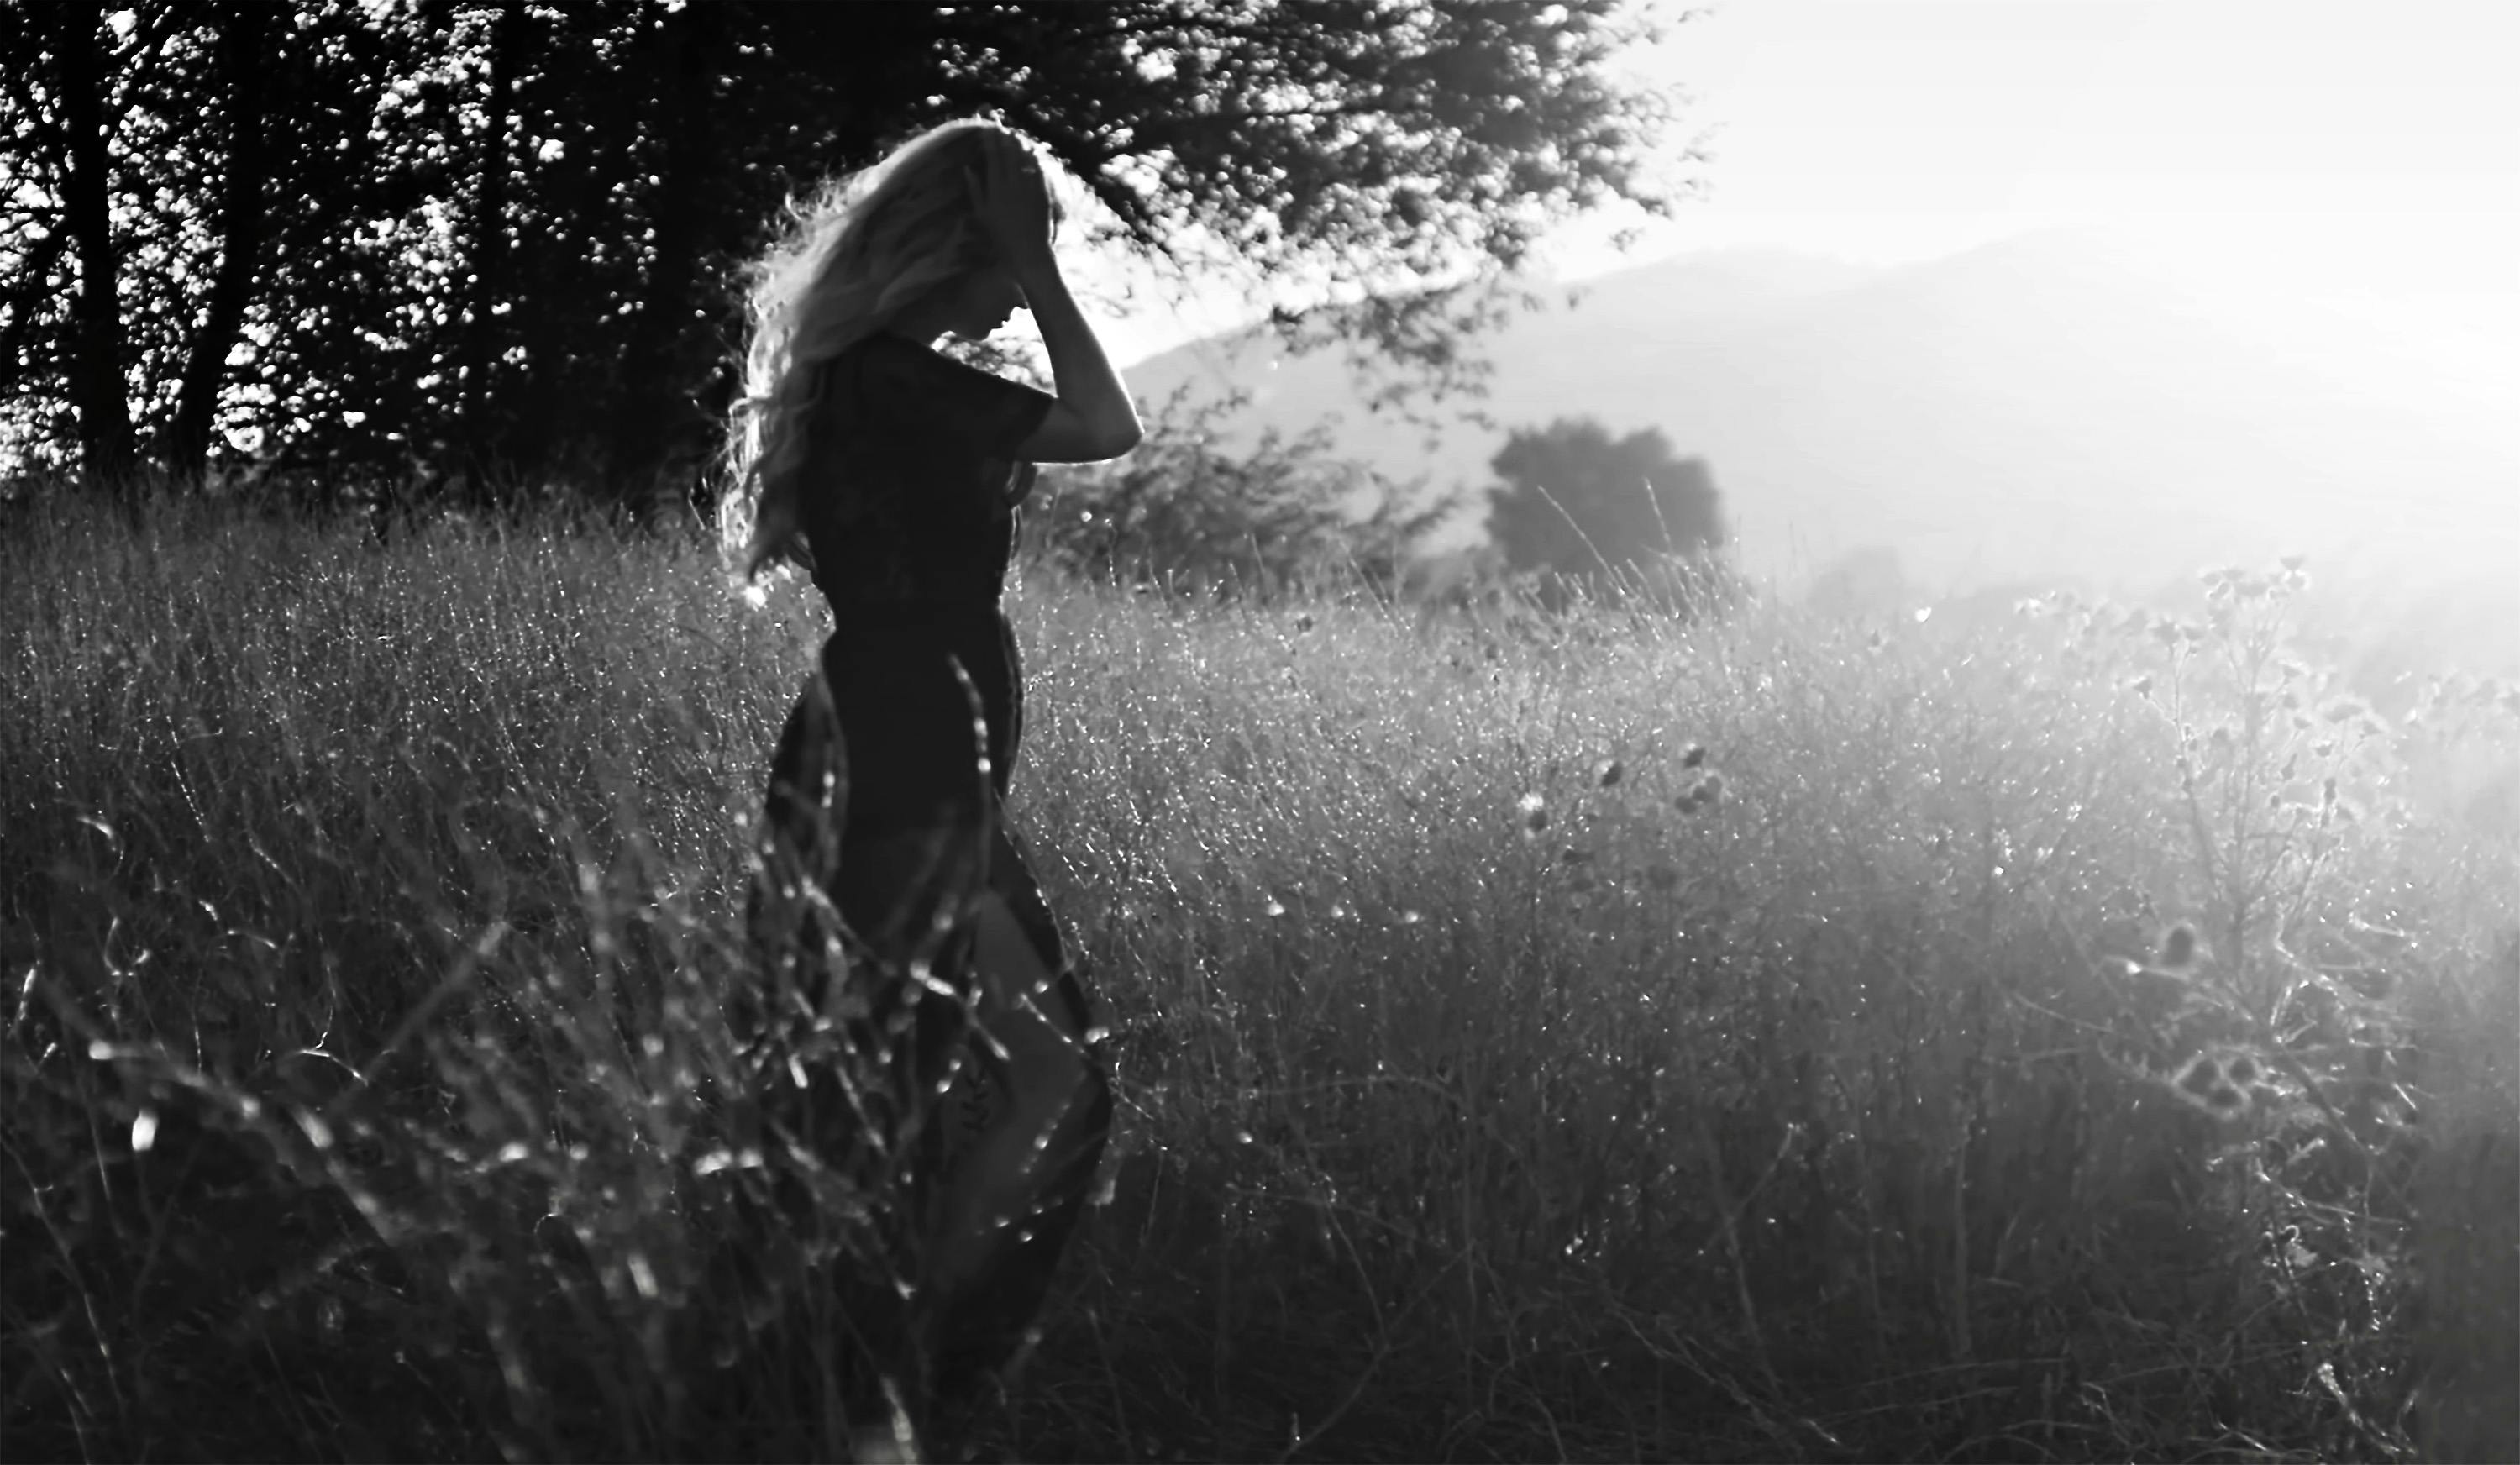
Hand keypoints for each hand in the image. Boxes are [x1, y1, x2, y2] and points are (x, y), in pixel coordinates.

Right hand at [965, 132, 1055, 271]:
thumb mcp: (982, 214)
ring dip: (1019, 145)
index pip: (993, 158)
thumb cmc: (1001, 237)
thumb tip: (967, 169)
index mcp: (996, 189)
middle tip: (1001, 126)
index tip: (988, 130)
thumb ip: (975, 190)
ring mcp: (1029, 188)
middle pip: (1008, 155)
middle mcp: (1013, 185)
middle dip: (1004, 138)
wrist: (1028, 252)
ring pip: (1024, 160)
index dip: (990, 142)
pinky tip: (1031, 152)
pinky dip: (1033, 160)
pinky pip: (1037, 171)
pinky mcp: (1043, 194)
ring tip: (1014, 135)